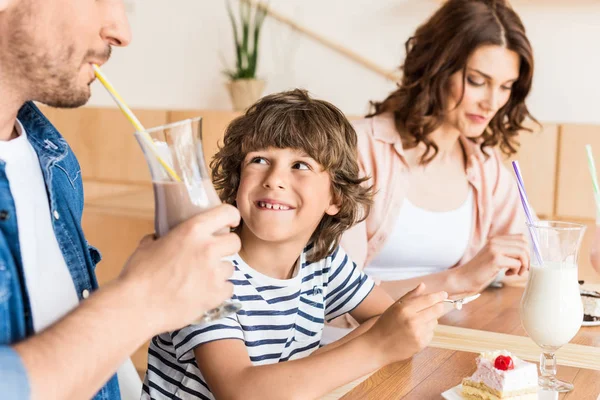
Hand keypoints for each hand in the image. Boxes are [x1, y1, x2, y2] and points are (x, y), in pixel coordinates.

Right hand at [118, 204, 240, 332]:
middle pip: (235, 242)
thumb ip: (160, 238)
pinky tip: (203, 293)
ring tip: (201, 278)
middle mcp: (208, 249)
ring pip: (231, 267)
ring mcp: (214, 273)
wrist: (136, 307)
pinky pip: (228, 288)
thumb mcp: (147, 246)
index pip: (227, 213)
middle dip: (226, 247)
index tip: (230, 222)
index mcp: (192, 231)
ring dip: (219, 271)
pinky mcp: (216, 294)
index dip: (230, 217)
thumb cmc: (138, 276)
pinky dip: (218, 291)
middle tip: (214, 255)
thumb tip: (159, 237)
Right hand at [365, 283, 446, 364]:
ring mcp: (418, 333)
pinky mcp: (421, 344)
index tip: (444, 294)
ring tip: (416, 322)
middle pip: (437, 310)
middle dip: (438, 306)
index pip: (428, 300)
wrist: (378, 346)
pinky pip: (431, 333)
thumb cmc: (385, 324)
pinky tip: (415, 332)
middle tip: (436, 306)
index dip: (438, 296)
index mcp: (405, 309)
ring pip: (435, 322)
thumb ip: (410, 295)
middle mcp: (413, 320)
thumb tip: (423, 285)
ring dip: (430, 320)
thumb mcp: (395, 306)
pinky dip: (426, 331)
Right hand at [455, 234, 528, 292]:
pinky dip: (516, 270)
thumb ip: (507, 252)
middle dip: (528, 258)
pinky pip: (517, 263)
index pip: (521, 238)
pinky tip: (507, 274)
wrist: (463, 278)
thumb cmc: (481, 271)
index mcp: (496, 239)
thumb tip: (529, 255)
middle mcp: (495, 241)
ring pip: (522, 252)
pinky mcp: (495, 259)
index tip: (525, 262)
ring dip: (524, 265)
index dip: (528, 250)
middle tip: (523, 269)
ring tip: (516, 272)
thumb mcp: (495, 257)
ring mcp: (495, 249)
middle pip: (524, 244)